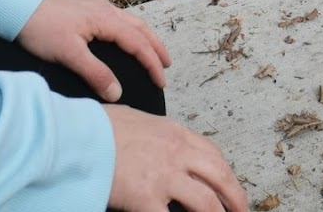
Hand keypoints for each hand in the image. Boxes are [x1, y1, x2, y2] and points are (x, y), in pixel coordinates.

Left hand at [18, 0, 170, 101]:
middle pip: (140, 28)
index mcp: (106, 20)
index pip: (138, 43)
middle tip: (166, 66)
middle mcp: (106, 10)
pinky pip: (119, 20)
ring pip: (130, 22)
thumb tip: (118, 93)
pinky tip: (124, 38)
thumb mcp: (69, 54)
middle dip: (155, 47)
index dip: (152, 63)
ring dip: (145, 37)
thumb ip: (95, 73)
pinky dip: (130, 31)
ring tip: (153, 52)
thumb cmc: (42, 30)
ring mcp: (97, 8)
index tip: (162, 81)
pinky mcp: (87, 10)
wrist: (18, 8)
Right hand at [107, 104, 247, 211]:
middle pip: (219, 176)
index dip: (225, 174)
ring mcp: (165, 176)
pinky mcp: (147, 198)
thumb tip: (158, 144)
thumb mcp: (136, 120)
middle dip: (235, 197)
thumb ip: (155, 135)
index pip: (211, 153)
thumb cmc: (98, 128)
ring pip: (207, 201)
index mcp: (174, 133)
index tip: (231, 187)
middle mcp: (176, 152)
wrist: (79, 137)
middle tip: (243, 211)